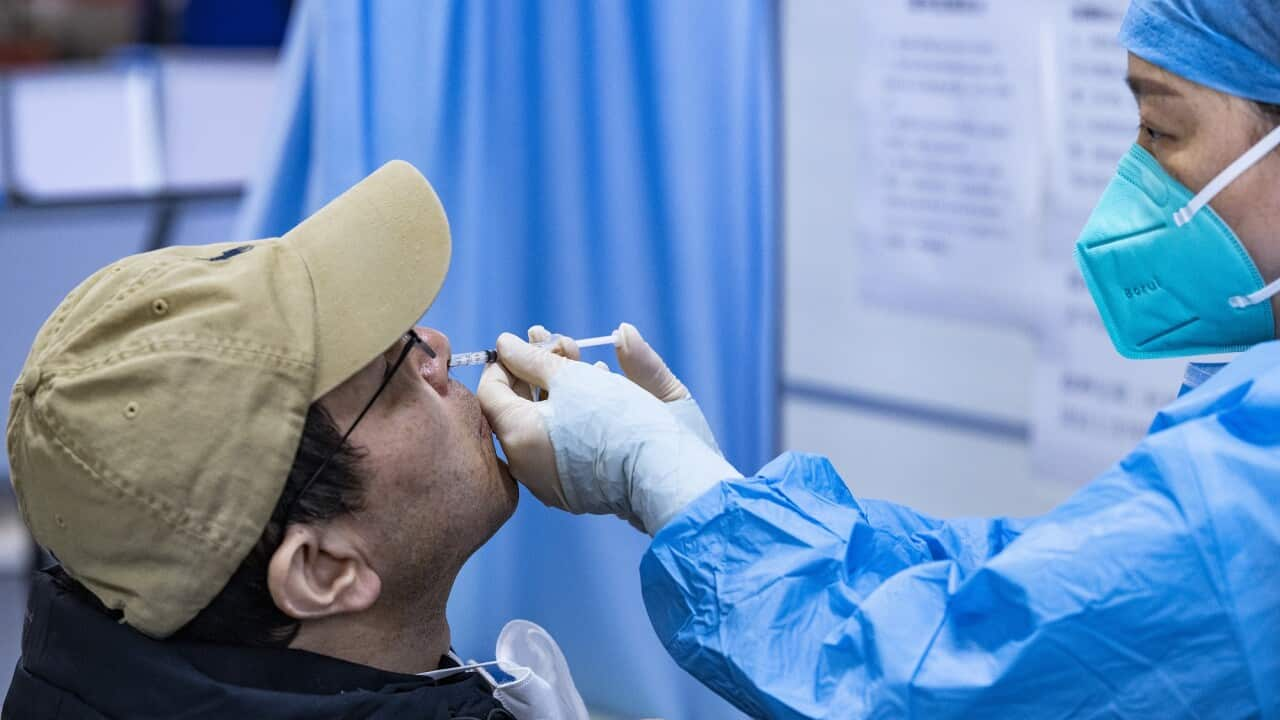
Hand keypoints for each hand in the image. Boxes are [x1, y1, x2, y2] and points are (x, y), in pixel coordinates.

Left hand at [478, 330, 740, 534]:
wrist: (671, 477)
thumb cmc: (622, 420)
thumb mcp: (577, 377)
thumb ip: (536, 357)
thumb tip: (506, 343)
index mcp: (519, 435)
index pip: (491, 391)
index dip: (507, 360)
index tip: (530, 341)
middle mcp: (526, 466)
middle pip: (519, 408)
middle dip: (538, 369)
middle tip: (560, 343)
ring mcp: (551, 483)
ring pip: (543, 425)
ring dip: (559, 388)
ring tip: (583, 361)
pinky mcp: (578, 491)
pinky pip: (563, 446)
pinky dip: (573, 417)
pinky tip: (598, 392)